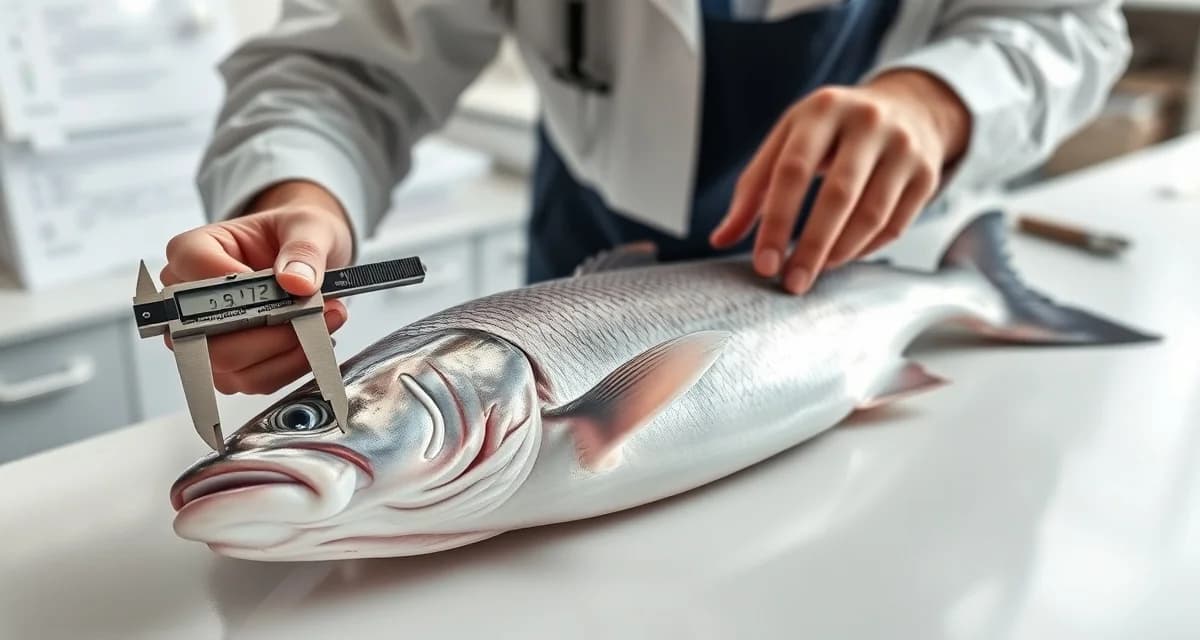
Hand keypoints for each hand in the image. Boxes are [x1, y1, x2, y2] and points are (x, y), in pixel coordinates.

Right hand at [160, 181, 354, 394]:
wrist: (308, 258)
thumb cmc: (295, 235)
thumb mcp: (309, 227)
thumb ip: (304, 250)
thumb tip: (296, 282)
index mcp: (192, 251)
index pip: (196, 272)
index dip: (244, 289)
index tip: (288, 290)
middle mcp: (186, 299)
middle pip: (210, 335)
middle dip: (273, 331)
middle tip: (319, 313)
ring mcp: (204, 337)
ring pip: (234, 367)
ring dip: (288, 352)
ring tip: (325, 323)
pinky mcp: (228, 365)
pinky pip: (255, 380)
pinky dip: (291, 366)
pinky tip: (314, 340)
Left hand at [710, 69, 970, 293]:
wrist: (908, 107)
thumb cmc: (832, 131)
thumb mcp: (788, 140)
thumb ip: (753, 188)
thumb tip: (721, 239)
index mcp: (821, 109)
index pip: (792, 171)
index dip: (775, 222)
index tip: (763, 263)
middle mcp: (867, 122)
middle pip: (837, 196)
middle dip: (811, 247)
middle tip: (792, 283)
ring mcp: (903, 147)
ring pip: (871, 214)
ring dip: (839, 252)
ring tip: (815, 271)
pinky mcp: (928, 174)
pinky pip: (895, 225)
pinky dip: (866, 249)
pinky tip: (843, 256)